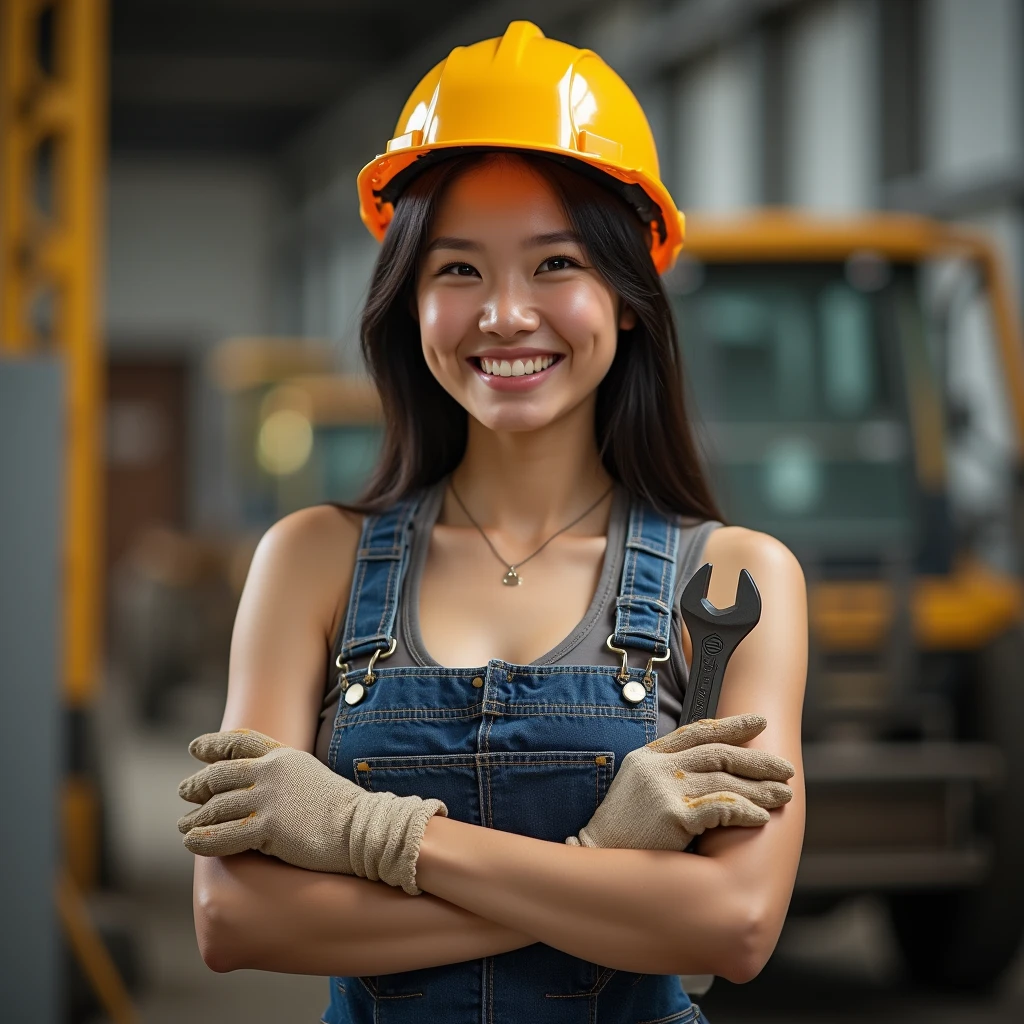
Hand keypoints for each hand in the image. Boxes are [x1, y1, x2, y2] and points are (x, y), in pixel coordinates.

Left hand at [176, 728, 446, 894]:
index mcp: (283, 755)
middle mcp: (271, 772)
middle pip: (221, 775)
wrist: (363, 828)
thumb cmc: (341, 809)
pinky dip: (203, 839)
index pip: (239, 742)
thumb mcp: (310, 776)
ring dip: (195, 818)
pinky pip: (224, 835)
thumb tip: (258, 785)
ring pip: (217, 807)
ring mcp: (268, 798)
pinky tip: (192, 842)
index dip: (214, 745)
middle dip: (198, 784)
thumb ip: (284, 775)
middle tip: (185, 792)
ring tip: (184, 825)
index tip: (196, 749)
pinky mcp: (268, 827)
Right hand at [565, 713, 793, 848]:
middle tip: (785, 769)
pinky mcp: (672, 814)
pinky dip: (743, 811)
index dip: (732, 725)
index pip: (697, 731)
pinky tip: (760, 817)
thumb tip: (717, 771)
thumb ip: (671, 774)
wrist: (598, 858)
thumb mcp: (641, 788)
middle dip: (756, 761)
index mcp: (650, 756)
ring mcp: (664, 788)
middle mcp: (657, 766)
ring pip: (724, 780)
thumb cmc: (626, 830)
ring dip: (759, 789)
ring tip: (783, 796)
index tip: (760, 724)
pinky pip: (719, 808)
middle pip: (718, 754)